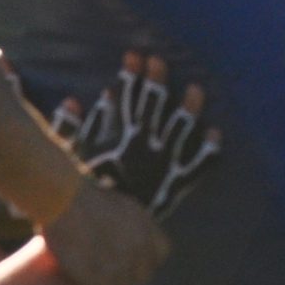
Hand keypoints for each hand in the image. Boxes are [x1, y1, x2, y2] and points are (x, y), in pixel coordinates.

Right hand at [38, 179, 168, 284]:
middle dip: (125, 277)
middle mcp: (140, 247)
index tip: (127, 260)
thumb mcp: (115, 202)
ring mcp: (122, 265)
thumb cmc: (78, 193)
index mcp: (146, 227)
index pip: (160, 254)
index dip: (142, 260)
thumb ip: (128, 222)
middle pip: (141, 276)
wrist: (61, 197)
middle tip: (103, 275)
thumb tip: (128, 232)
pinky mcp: (101, 280)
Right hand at [48, 53, 223, 222]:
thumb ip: (68, 128)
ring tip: (196, 89)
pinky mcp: (176, 183)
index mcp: (119, 135)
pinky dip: (209, 150)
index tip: (133, 55)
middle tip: (158, 61)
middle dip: (155, 81)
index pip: (125, 97)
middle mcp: (143, 144)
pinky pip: (198, 165)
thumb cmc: (84, 192)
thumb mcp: (70, 156)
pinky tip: (217, 134)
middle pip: (152, 105)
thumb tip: (72, 101)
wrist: (103, 229)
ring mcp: (163, 162)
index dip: (130, 76)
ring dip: (188, 108)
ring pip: (180, 128)